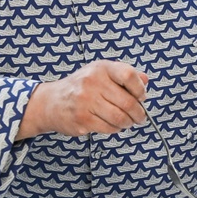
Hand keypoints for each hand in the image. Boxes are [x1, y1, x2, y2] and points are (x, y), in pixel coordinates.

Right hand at [17, 60, 147, 139]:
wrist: (51, 102)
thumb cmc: (81, 86)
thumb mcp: (101, 72)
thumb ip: (124, 74)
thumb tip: (145, 80)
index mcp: (101, 68)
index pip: (129, 75)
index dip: (140, 89)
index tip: (141, 97)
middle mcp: (92, 82)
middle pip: (128, 102)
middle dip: (139, 113)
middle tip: (140, 117)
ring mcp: (86, 102)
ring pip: (120, 118)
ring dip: (128, 123)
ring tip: (128, 122)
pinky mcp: (82, 119)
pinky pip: (109, 128)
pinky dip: (116, 129)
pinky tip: (113, 125)